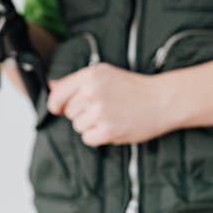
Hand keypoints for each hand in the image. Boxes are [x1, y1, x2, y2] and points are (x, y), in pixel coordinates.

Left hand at [46, 63, 181, 145]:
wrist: (162, 100)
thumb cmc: (133, 88)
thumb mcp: (104, 74)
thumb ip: (76, 81)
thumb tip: (51, 87)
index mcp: (90, 75)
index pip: (57, 94)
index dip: (56, 104)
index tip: (59, 108)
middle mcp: (92, 92)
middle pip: (68, 112)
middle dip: (80, 113)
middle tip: (101, 108)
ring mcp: (100, 112)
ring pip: (78, 126)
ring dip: (90, 125)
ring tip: (109, 116)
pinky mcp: (108, 130)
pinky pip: (88, 139)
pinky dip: (97, 136)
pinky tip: (112, 126)